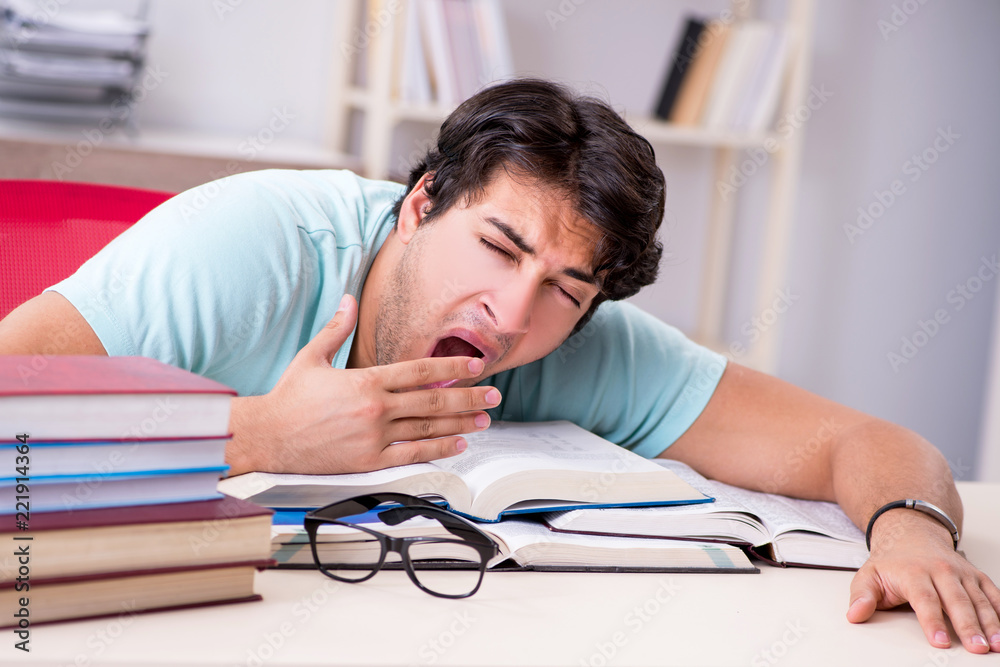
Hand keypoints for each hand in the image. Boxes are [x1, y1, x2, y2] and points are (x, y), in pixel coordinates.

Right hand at [226, 295, 500, 474]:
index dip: (452, 369)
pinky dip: (438, 450)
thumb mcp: (312, 357)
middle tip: (493, 396)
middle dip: (468, 398)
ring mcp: (374, 436)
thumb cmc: (288, 397)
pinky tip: (457, 446)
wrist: (266, 436)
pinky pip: (411, 455)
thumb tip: (349, 300)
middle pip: (433, 402)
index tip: (476, 367)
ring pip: (428, 429)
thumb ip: (337, 328)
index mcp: (366, 380)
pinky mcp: (368, 460)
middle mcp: (376, 408)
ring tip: (483, 420)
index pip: (420, 372)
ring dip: (460, 424)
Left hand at [847, 510, 999, 652]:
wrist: (911, 533)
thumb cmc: (892, 561)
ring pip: (979, 599)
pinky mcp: (976, 576)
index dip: (932, 621)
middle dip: (968, 626)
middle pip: (957, 601)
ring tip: (996, 644)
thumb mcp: (868, 575)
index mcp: (914, 573)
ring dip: (990, 623)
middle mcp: (941, 571)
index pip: (925, 599)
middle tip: (977, 649)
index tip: (939, 641)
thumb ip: (861, 596)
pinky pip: (993, 593)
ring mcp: (961, 573)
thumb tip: (854, 614)